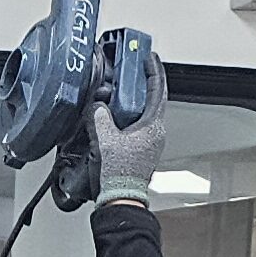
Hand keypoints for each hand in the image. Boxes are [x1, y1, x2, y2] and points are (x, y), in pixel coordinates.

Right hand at [92, 51, 172, 200]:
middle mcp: (155, 134)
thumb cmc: (118, 174)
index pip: (157, 90)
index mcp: (152, 127)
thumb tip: (97, 107)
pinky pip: (137, 126)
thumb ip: (99, 116)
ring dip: (133, 101)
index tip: (149, 58)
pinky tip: (115, 117)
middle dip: (142, 84)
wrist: (120, 199)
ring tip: (120, 92)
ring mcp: (150, 143)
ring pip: (143, 114)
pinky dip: (128, 116)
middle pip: (152, 100)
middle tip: (133, 71)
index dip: (153, 71)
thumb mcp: (104, 138)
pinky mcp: (142, 151)